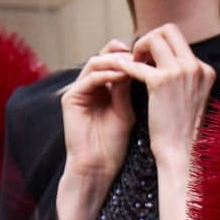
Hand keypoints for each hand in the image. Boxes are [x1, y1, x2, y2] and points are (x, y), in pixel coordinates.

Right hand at [61, 42, 136, 183]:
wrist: (98, 167)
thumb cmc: (114, 144)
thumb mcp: (125, 111)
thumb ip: (126, 89)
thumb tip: (136, 64)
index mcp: (102, 89)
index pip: (114, 62)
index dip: (129, 56)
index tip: (148, 56)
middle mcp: (89, 87)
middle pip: (103, 57)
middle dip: (121, 53)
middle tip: (138, 53)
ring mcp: (78, 91)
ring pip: (95, 63)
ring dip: (114, 61)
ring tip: (131, 63)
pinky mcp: (71, 98)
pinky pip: (89, 79)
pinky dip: (105, 75)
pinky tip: (120, 75)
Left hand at [131, 25, 214, 170]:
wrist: (181, 152)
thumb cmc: (182, 131)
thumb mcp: (191, 99)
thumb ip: (185, 79)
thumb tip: (166, 63)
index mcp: (205, 70)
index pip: (180, 40)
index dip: (161, 45)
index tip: (149, 59)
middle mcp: (195, 67)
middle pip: (169, 30)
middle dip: (149, 39)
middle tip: (137, 56)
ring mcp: (180, 72)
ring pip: (153, 38)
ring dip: (138, 48)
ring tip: (130, 65)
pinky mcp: (161, 82)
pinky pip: (137, 63)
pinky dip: (126, 66)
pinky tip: (118, 73)